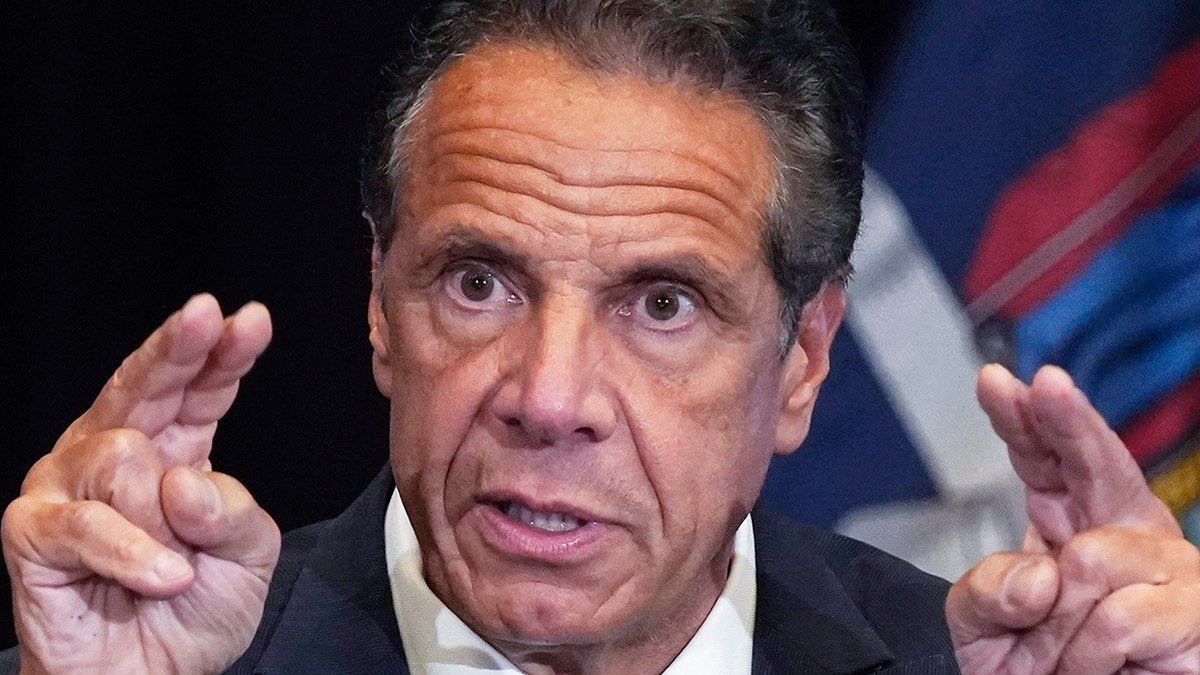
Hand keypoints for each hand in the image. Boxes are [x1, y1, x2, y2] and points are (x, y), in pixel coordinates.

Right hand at [1, 294, 280, 673]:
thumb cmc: (193, 611)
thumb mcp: (248, 555)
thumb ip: (234, 510)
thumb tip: (184, 479)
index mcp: (173, 450)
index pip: (198, 390)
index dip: (221, 354)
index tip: (250, 320)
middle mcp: (114, 453)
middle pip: (143, 385)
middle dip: (176, 348)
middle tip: (204, 315)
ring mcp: (67, 485)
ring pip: (121, 456)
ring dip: (163, 520)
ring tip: (173, 567)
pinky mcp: (32, 530)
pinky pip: (87, 522)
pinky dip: (134, 554)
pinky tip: (163, 578)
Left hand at [947, 365, 1199, 672]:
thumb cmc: (1023, 667)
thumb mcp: (979, 620)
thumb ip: (988, 587)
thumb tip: (1041, 577)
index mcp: (1067, 519)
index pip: (1042, 457)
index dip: (1024, 418)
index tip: (995, 381)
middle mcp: (1120, 531)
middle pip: (1096, 461)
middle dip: (1067, 422)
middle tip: (1046, 385)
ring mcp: (1165, 567)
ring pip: (1091, 561)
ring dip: (1057, 623)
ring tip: (1058, 659)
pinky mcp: (1195, 613)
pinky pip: (1118, 619)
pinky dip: (1088, 654)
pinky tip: (1100, 669)